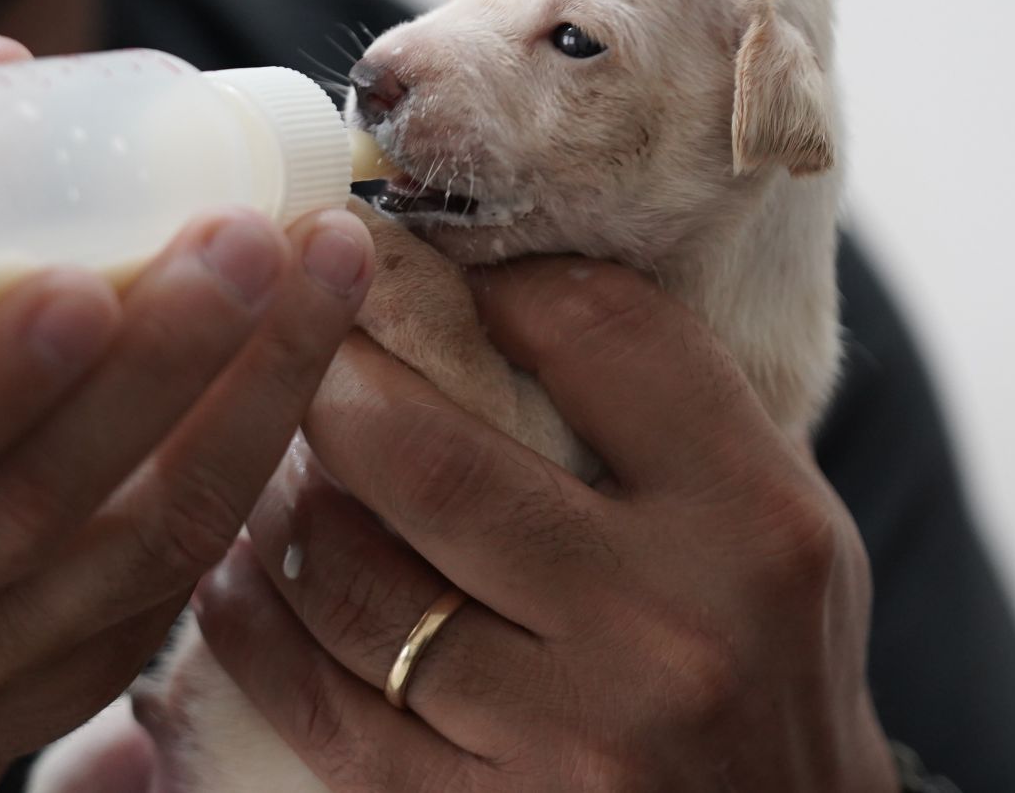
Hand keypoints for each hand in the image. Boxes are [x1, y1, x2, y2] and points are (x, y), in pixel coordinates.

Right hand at [0, 37, 373, 790]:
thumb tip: (8, 64)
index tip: (92, 277)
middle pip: (36, 506)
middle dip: (168, 363)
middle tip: (258, 237)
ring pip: (144, 552)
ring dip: (256, 404)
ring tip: (327, 276)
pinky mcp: (66, 683)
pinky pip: (182, 580)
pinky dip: (258, 460)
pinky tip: (310, 361)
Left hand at [193, 257, 897, 791]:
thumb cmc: (776, 662)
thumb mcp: (777, 521)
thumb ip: (671, 416)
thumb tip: (504, 288)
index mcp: (751, 518)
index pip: (596, 334)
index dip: (493, 282)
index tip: (436, 276)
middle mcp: (667, 623)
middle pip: (430, 459)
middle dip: (332, 387)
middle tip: (299, 352)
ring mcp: (574, 737)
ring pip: (353, 584)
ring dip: (280, 507)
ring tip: (271, 465)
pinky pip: (325, 709)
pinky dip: (256, 630)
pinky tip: (236, 579)